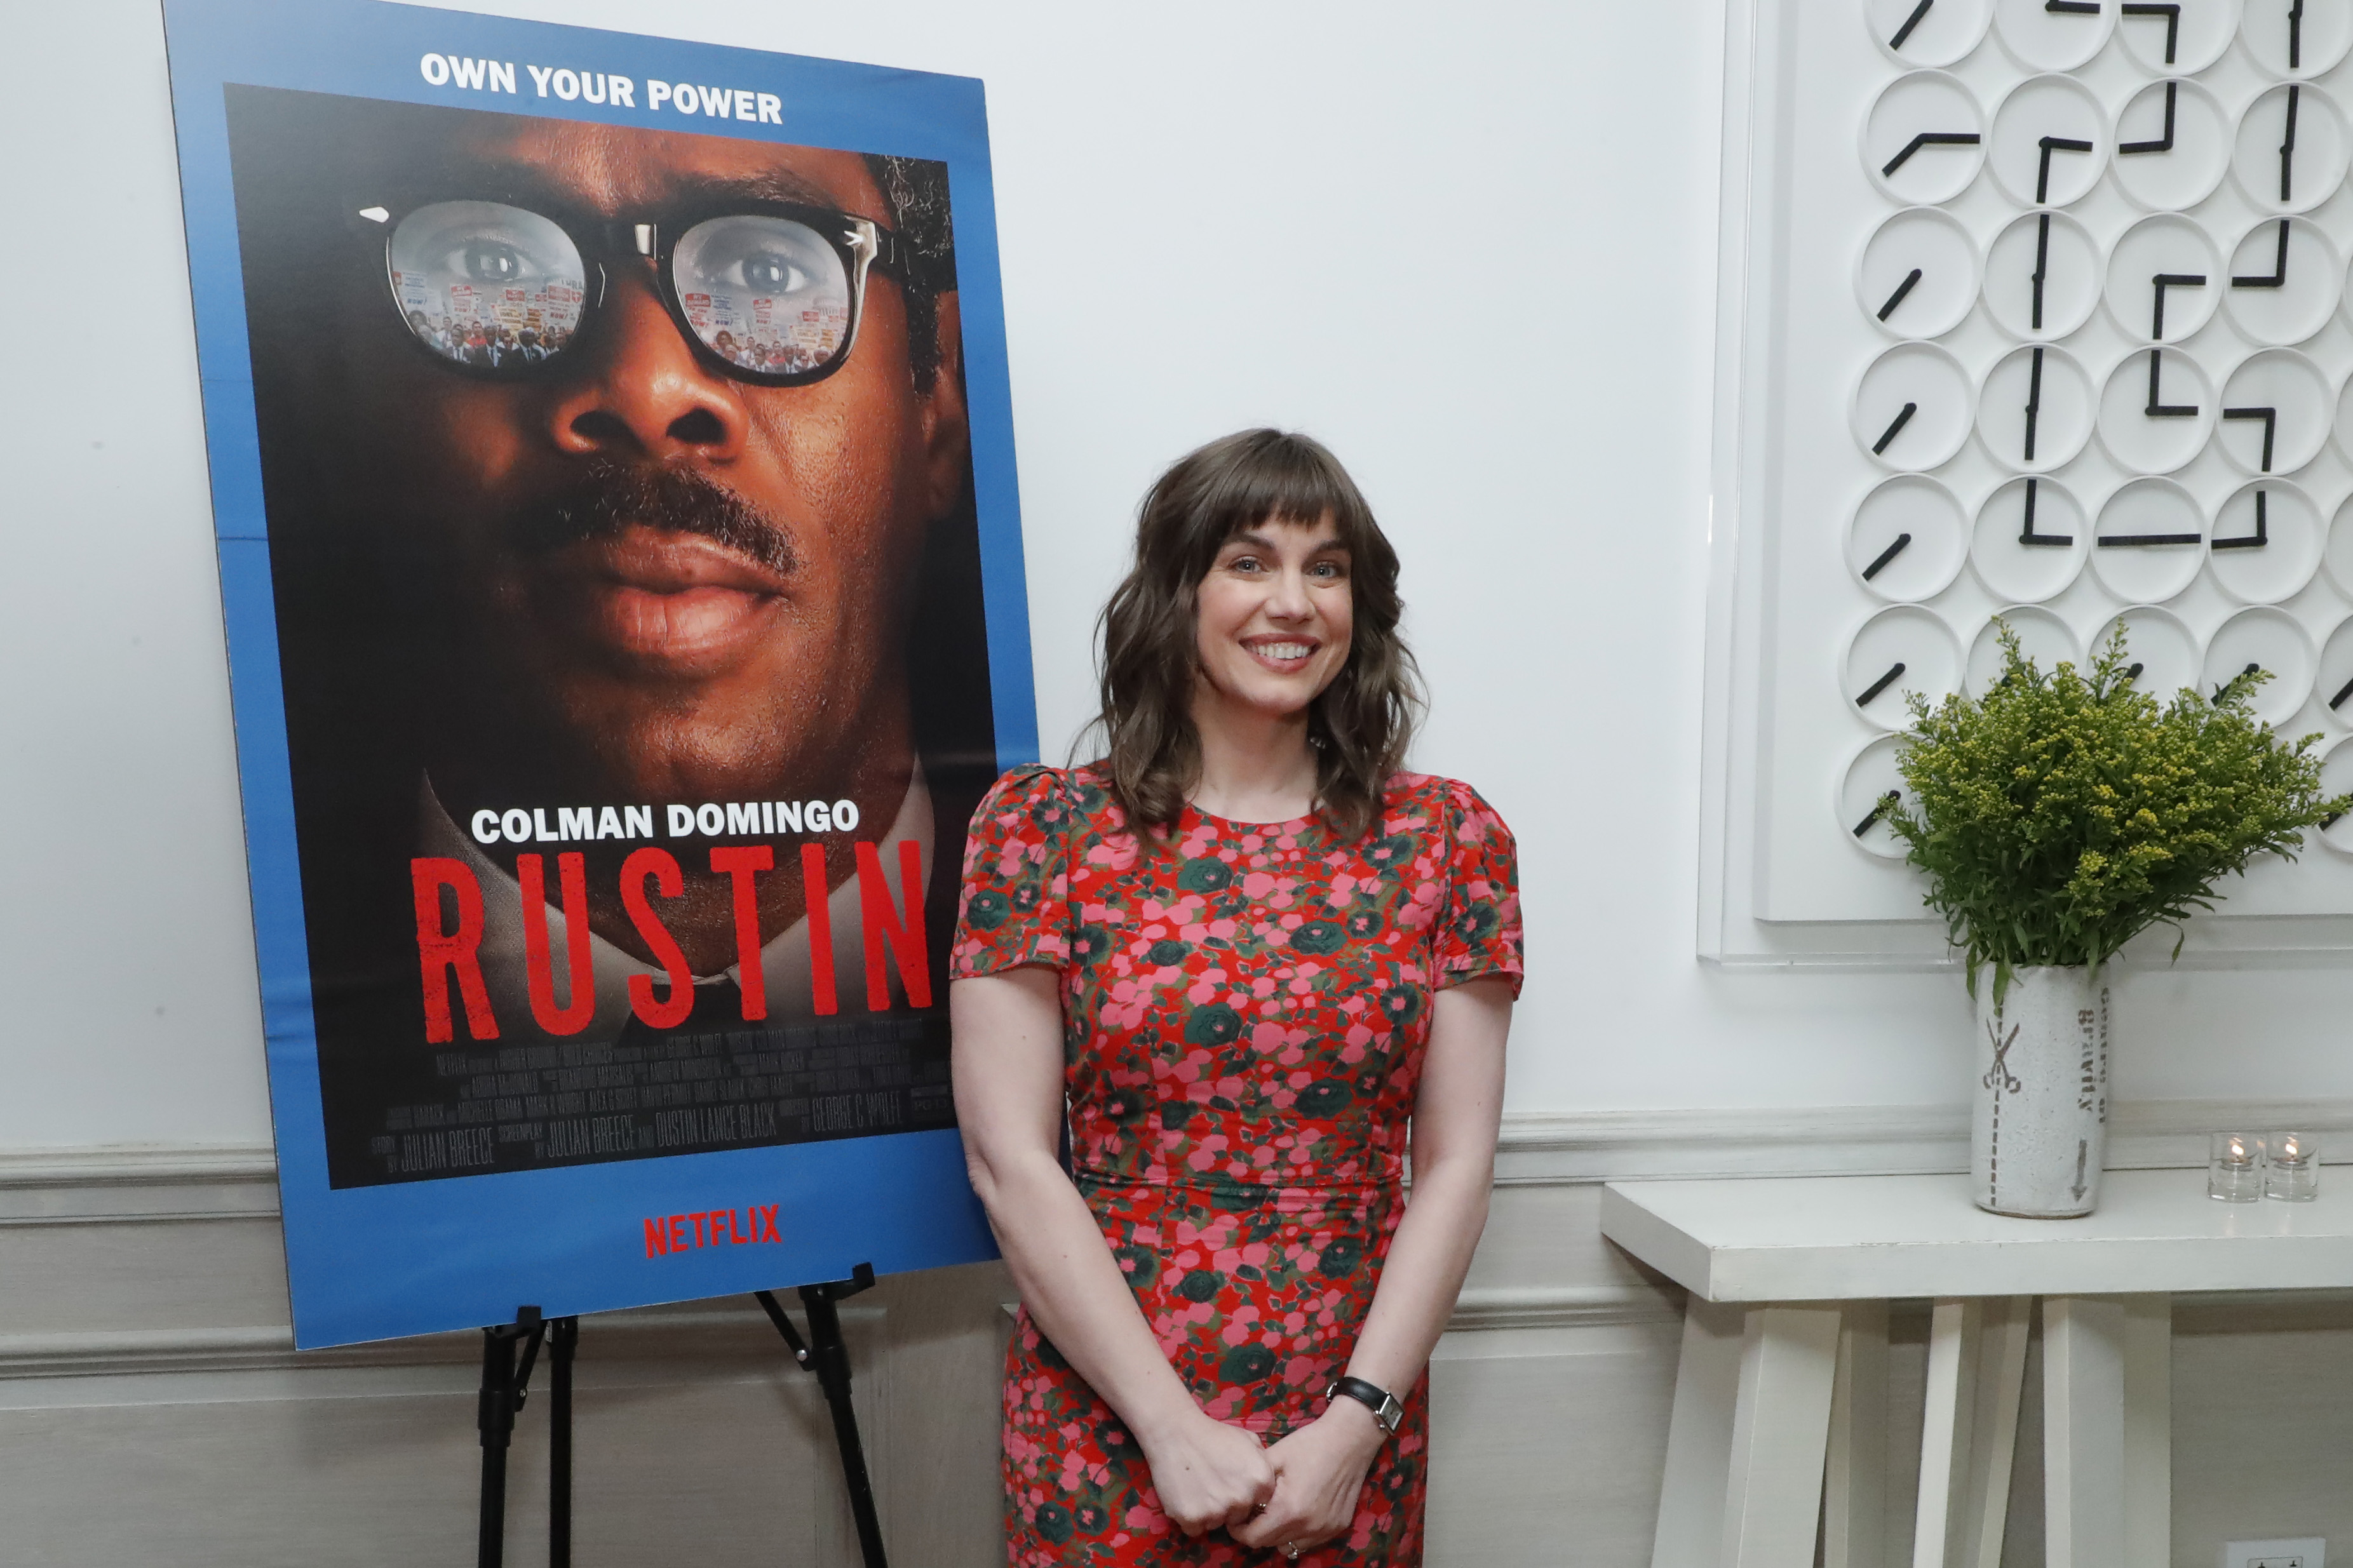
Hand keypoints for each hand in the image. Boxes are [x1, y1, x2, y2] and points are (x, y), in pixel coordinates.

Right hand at [1136, 1410, 1275, 1536]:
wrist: (1175, 1431)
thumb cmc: (1213, 1433)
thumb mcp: (1248, 1440)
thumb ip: (1262, 1463)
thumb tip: (1268, 1483)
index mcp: (1261, 1480)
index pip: (1261, 1504)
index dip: (1246, 1496)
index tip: (1234, 1485)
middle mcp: (1242, 1499)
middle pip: (1239, 1517)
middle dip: (1228, 1506)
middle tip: (1213, 1486)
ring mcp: (1217, 1511)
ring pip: (1216, 1524)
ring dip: (1208, 1513)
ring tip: (1198, 1487)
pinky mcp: (1191, 1518)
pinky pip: (1195, 1529)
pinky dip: (1190, 1517)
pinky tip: (1186, 1496)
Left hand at [1229, 1400, 1383, 1557]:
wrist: (1349, 1439)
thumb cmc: (1309, 1445)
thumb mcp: (1274, 1458)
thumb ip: (1253, 1484)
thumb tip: (1238, 1500)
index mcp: (1288, 1510)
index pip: (1253, 1538)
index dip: (1239, 1529)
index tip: (1237, 1517)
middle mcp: (1308, 1527)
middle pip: (1270, 1544)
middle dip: (1257, 1531)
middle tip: (1254, 1512)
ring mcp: (1325, 1530)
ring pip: (1290, 1546)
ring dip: (1278, 1534)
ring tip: (1277, 1512)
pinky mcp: (1338, 1527)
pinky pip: (1310, 1541)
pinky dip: (1299, 1533)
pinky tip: (1298, 1511)